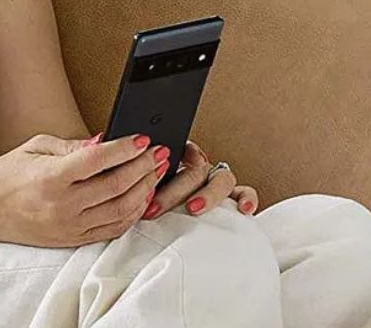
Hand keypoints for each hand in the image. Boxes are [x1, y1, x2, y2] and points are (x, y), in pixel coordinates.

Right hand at [0, 132, 169, 247]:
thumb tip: (106, 142)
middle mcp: (62, 205)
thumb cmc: (9, 173)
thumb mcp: (36, 147)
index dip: (126, 148)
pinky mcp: (73, 240)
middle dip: (144, 167)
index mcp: (51, 177)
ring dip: (144, 190)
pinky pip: (112, 229)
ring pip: (121, 210)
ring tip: (154, 174)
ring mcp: (69, 226)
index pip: (99, 160)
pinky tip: (141, 198)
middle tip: (159, 154)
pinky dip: (132, 214)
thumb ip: (73, 146)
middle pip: (116, 185)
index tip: (143, 139)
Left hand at [143, 140, 258, 218]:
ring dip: (207, 194)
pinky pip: (245, 193)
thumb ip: (140, 174)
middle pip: (194, 171)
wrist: (175, 221)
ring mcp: (217, 181)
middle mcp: (199, 168)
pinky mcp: (234, 198)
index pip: (179, 149)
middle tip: (154, 208)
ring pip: (220, 180)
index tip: (162, 160)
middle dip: (173, 191)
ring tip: (193, 208)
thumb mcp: (144, 184)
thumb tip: (123, 160)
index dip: (173, 155)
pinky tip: (243, 209)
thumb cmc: (155, 199)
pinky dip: (247, 199)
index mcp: (176, 160)